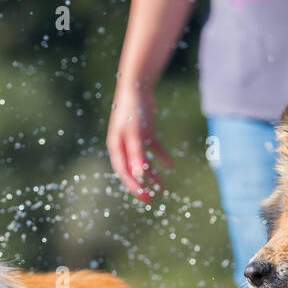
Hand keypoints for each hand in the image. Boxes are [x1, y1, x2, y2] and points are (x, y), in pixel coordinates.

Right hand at [106, 82, 172, 202]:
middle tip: (151, 199)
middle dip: (141, 186)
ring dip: (152, 175)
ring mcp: (135, 140)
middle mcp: (124, 146)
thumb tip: (140, 174)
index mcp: (116, 148)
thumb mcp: (135, 134)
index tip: (144, 197)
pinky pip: (153, 149)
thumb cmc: (132, 111)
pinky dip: (161, 156)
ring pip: (143, 162)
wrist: (137, 87)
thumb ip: (137, 154)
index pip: (123, 173)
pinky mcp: (145, 132)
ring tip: (162, 188)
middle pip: (132, 171)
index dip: (133, 186)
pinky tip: (170, 165)